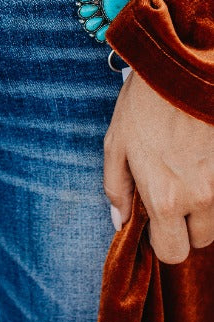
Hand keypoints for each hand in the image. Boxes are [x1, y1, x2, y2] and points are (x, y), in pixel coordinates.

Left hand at [103, 70, 213, 263]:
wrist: (182, 68)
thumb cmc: (144, 105)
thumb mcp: (116, 144)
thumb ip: (117, 189)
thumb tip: (120, 221)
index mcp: (164, 199)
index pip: (171, 252)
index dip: (162, 241)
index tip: (154, 222)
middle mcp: (198, 198)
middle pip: (199, 241)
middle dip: (184, 228)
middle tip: (170, 198)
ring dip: (201, 208)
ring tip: (183, 174)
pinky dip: (212, 187)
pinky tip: (197, 163)